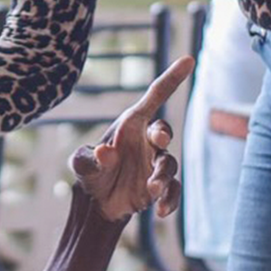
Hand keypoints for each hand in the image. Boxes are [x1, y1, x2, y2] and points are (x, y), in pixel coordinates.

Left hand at [70, 55, 194, 221]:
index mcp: (130, 125)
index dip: (171, 78)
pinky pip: (174, 190)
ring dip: (162, 175)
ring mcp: (155, 163)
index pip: (155, 96)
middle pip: (164, 131)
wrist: (97, 200)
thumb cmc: (91, 171)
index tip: (188, 59)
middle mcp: (146, 141)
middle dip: (163, 134)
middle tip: (158, 142)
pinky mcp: (161, 186)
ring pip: (169, 163)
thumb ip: (88, 160)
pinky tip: (159, 211)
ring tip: (151, 189)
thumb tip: (104, 153)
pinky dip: (170, 200)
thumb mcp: (82, 164)